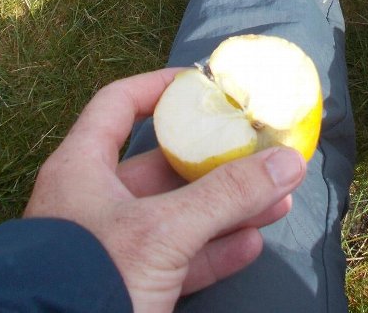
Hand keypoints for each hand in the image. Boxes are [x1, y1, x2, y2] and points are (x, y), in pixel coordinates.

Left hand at [24, 68, 306, 312]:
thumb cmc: (88, 278)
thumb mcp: (163, 230)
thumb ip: (227, 195)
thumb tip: (286, 162)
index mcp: (82, 169)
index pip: (118, 105)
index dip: (158, 87)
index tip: (202, 84)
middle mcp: (93, 203)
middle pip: (161, 165)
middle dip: (216, 161)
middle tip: (259, 153)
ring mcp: (111, 246)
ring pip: (178, 215)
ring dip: (227, 208)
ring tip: (275, 199)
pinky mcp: (128, 284)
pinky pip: (179, 259)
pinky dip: (215, 250)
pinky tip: (250, 244)